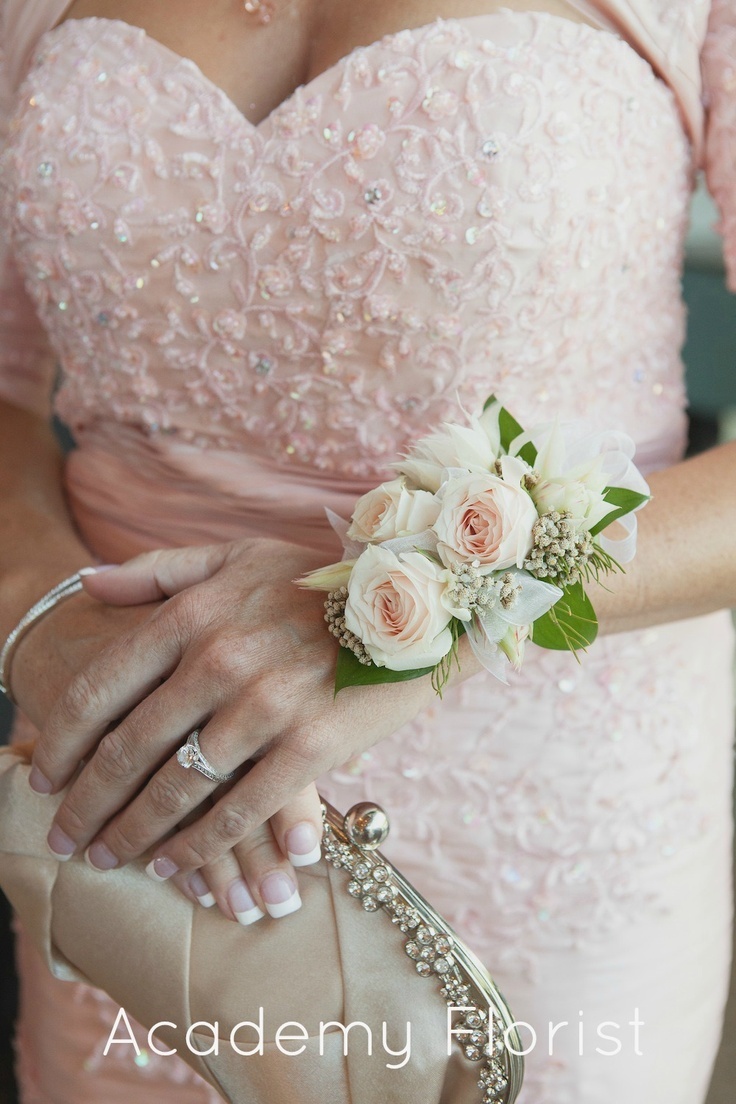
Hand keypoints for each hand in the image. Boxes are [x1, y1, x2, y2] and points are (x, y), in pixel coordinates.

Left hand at [12, 570, 323, 922]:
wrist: (421, 600)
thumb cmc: (319, 577)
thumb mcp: (236, 556)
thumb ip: (156, 570)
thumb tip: (84, 582)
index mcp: (192, 615)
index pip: (99, 688)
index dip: (61, 741)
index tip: (43, 776)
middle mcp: (218, 660)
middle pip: (127, 750)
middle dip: (86, 804)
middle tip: (64, 838)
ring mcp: (265, 706)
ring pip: (176, 789)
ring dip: (133, 833)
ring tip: (109, 858)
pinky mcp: (310, 746)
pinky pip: (239, 810)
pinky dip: (199, 846)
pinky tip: (173, 865)